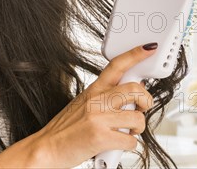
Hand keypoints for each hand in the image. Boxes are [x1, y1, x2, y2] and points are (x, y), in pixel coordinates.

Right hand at [28, 43, 157, 167]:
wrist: (47, 148)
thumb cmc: (65, 130)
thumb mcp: (82, 105)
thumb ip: (105, 99)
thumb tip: (130, 97)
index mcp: (93, 90)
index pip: (116, 66)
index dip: (135, 54)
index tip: (149, 48)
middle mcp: (96, 100)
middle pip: (135, 89)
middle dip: (146, 100)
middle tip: (141, 109)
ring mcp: (98, 117)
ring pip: (138, 118)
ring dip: (137, 129)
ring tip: (125, 132)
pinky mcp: (101, 137)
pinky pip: (131, 141)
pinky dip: (127, 146)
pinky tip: (116, 145)